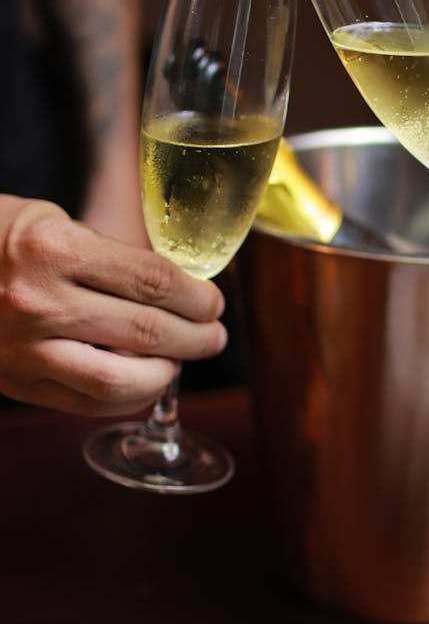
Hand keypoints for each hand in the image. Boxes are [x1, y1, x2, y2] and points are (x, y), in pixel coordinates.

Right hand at [0, 196, 226, 415]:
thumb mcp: (47, 220)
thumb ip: (106, 254)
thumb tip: (171, 285)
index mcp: (52, 250)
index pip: (153, 281)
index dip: (197, 297)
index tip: (213, 302)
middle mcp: (39, 303)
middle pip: (147, 331)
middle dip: (196, 338)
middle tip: (215, 336)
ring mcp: (25, 349)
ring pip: (121, 381)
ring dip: (167, 374)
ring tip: (183, 362)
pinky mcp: (16, 383)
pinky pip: (88, 403)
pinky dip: (127, 397)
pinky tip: (144, 382)